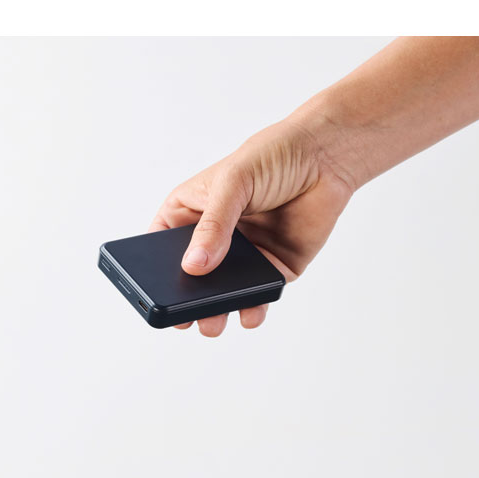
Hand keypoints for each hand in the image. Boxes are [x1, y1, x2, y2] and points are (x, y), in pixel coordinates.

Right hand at [149, 110, 354, 335]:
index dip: (154, 268)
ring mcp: (243, 255)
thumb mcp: (233, 182)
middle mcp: (214, 237)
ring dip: (216, 311)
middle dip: (185, 298)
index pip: (162, 245)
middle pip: (191, 276)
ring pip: (222, 293)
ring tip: (212, 322)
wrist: (327, 156)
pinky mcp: (273, 267)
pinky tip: (250, 312)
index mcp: (192, 212)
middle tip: (183, 315)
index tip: (151, 289)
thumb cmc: (273, 155)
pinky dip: (253, 307)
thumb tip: (194, 266)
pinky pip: (258, 294)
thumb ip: (214, 225)